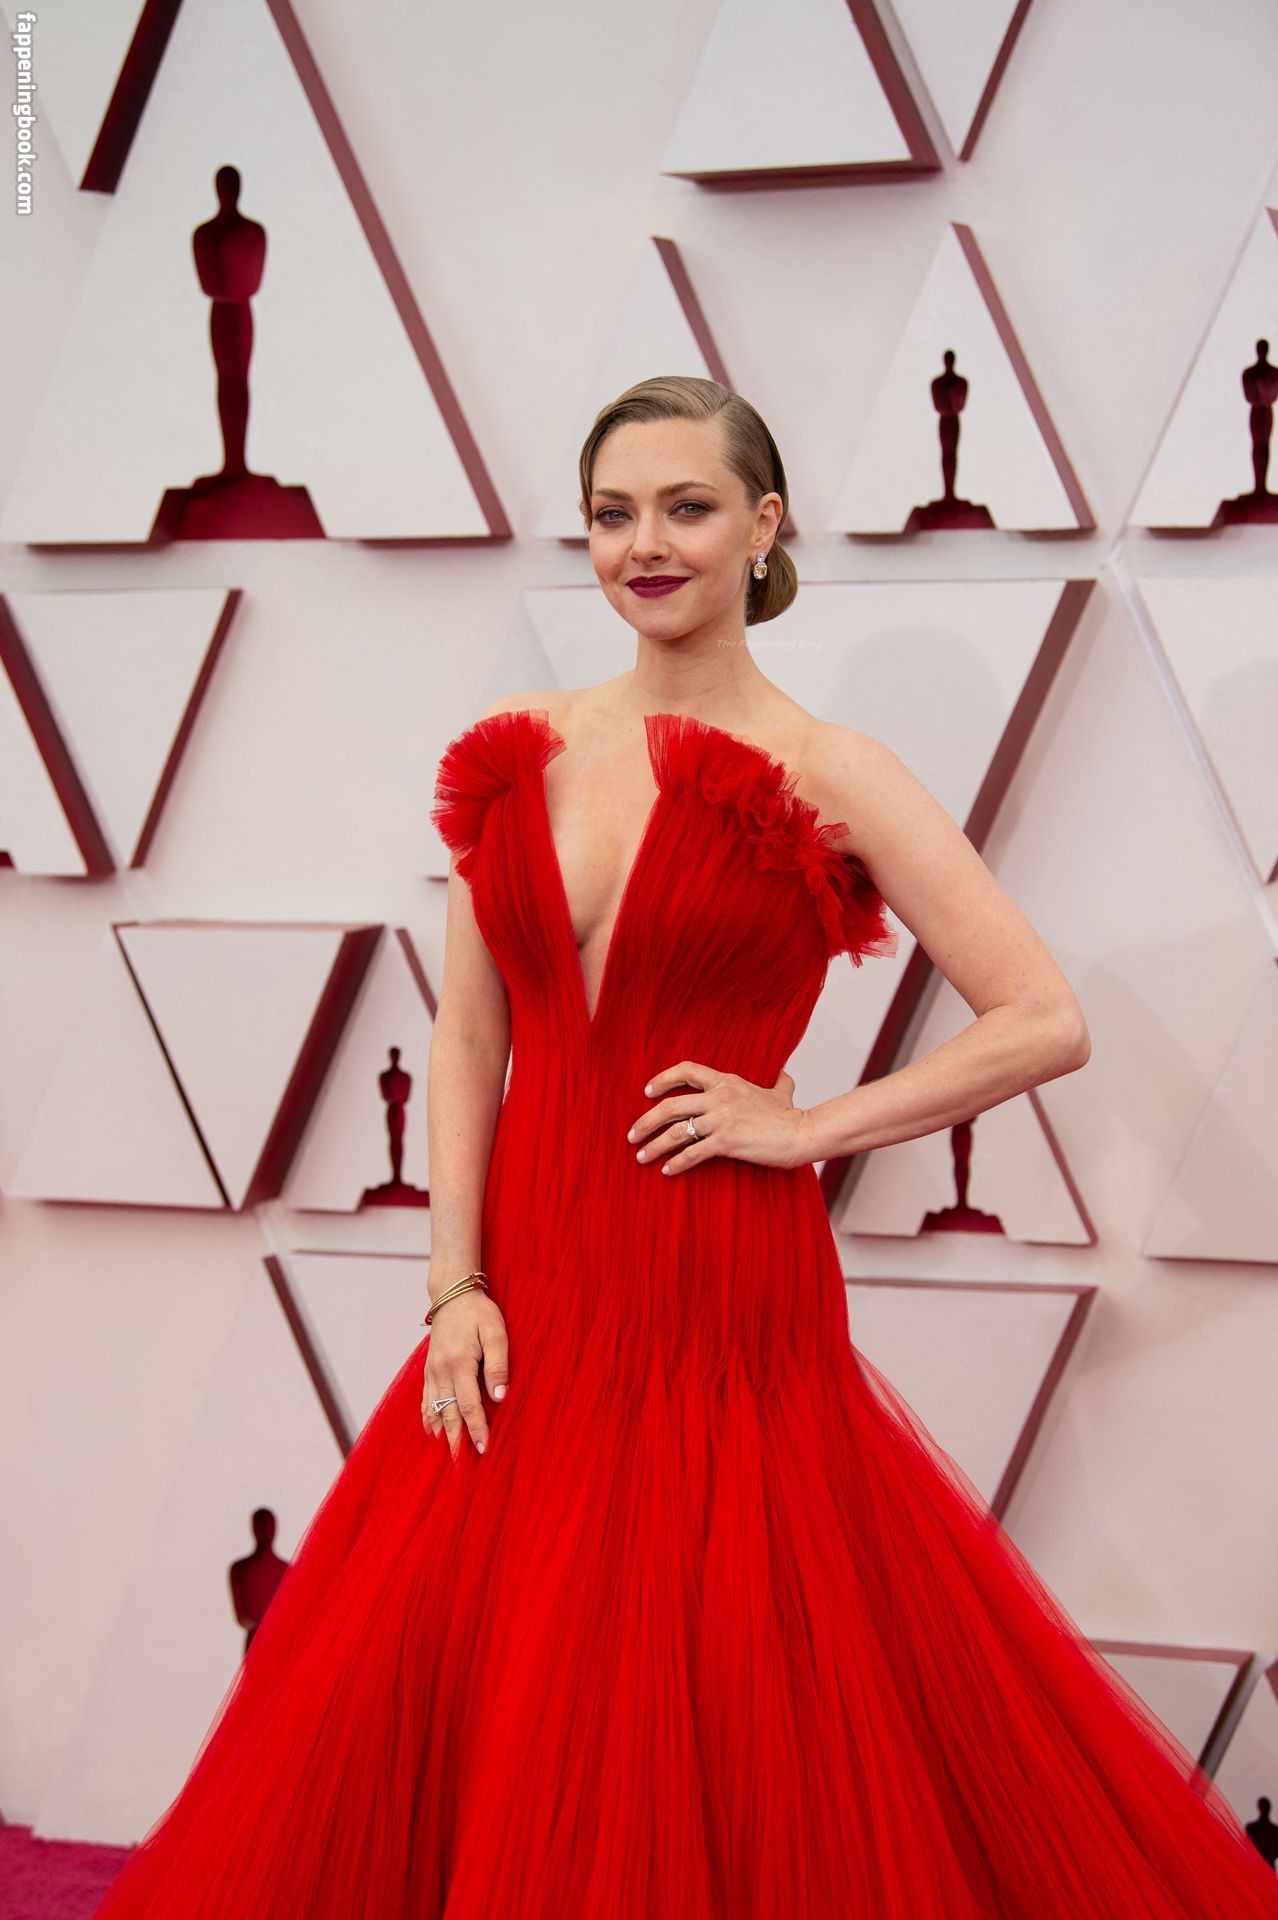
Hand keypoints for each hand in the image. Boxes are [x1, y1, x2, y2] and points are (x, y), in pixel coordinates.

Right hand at [421, 1287, 508, 1458]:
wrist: (452, 1294)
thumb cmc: (479, 1313)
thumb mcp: (496, 1333)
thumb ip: (498, 1365)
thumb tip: (500, 1396)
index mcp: (459, 1364)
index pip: (469, 1405)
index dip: (476, 1429)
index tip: (484, 1449)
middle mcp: (441, 1372)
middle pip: (449, 1414)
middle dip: (456, 1440)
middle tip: (461, 1466)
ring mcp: (432, 1372)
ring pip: (434, 1410)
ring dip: (441, 1434)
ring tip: (447, 1456)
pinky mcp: (429, 1371)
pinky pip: (425, 1400)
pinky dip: (428, 1419)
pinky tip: (433, 1432)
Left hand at [627, 1063, 810, 1175]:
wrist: (801, 1133)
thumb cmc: (789, 1116)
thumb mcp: (782, 1091)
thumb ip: (778, 1082)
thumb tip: (784, 1074)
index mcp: (727, 1081)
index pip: (686, 1070)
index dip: (662, 1080)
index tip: (647, 1092)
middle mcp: (720, 1097)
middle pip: (670, 1105)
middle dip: (646, 1121)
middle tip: (632, 1135)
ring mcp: (721, 1119)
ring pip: (676, 1131)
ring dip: (654, 1146)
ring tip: (641, 1157)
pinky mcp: (726, 1142)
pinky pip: (692, 1153)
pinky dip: (676, 1163)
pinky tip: (667, 1171)